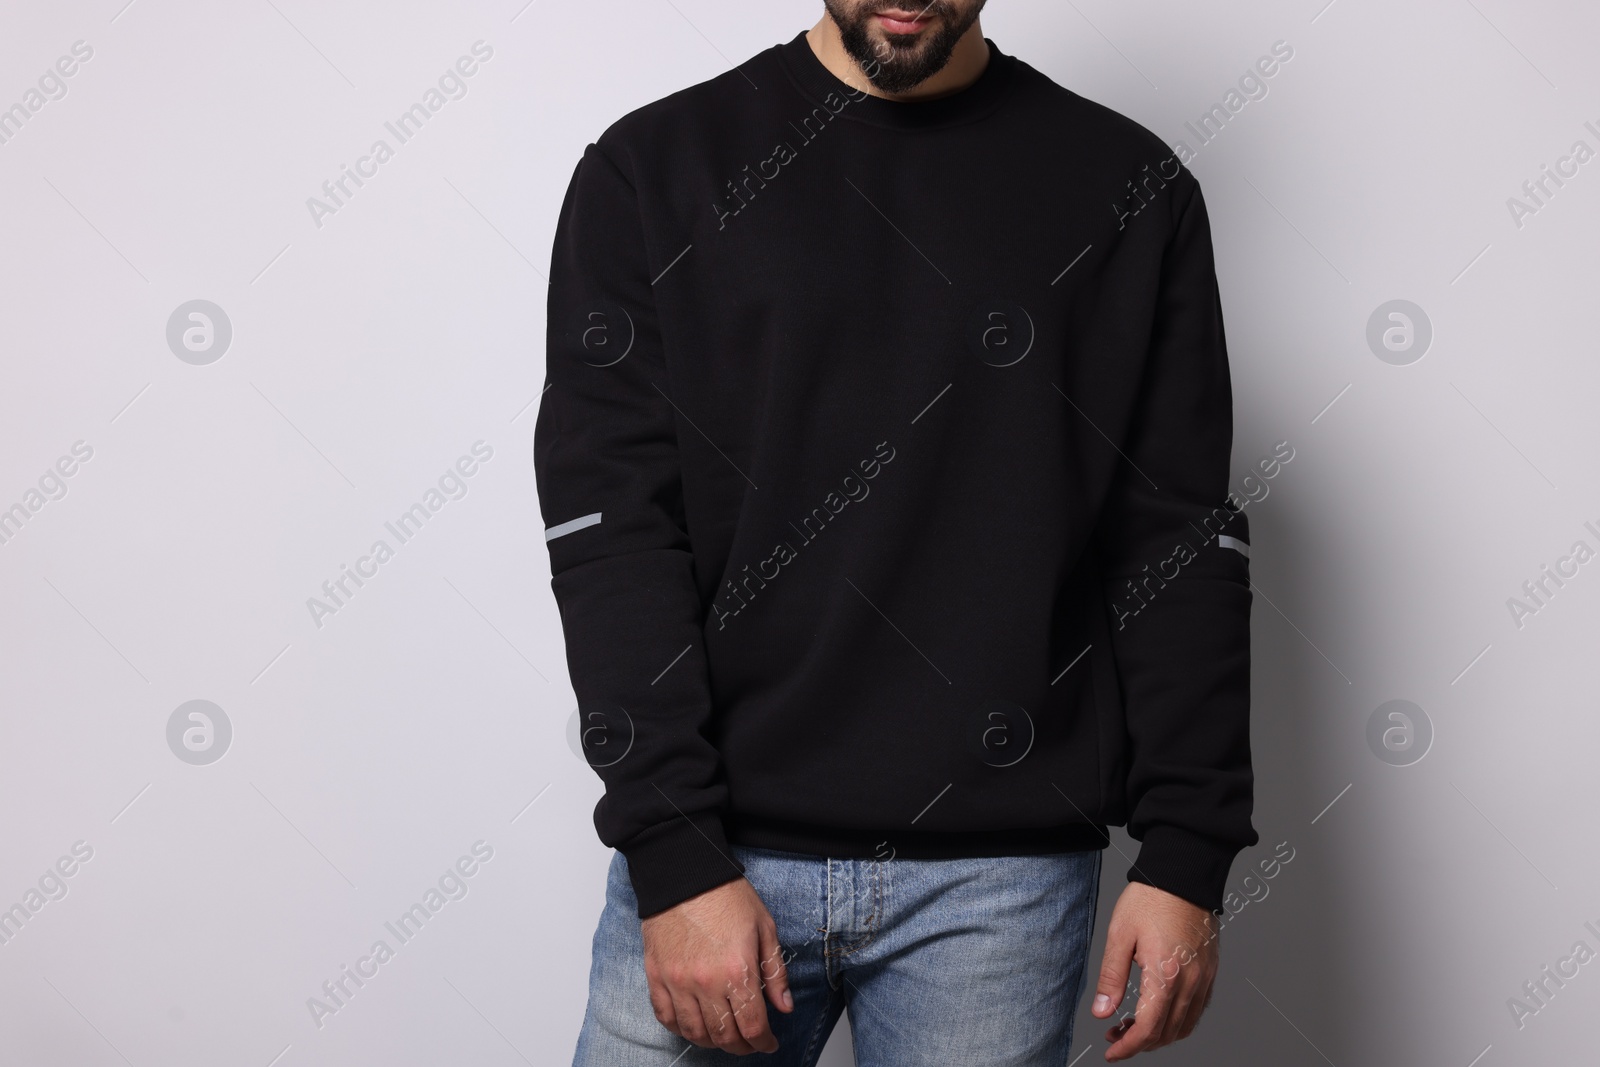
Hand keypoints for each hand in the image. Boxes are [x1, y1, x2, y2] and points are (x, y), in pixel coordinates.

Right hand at [641, 876, 793, 1053]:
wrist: (684, 873)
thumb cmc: (725, 894)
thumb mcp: (764, 927)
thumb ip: (775, 972)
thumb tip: (785, 1006)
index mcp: (737, 969)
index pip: (752, 1026)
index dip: (763, 1042)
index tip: (768, 1043)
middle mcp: (705, 982)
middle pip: (724, 1036)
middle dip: (741, 1047)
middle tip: (750, 1043)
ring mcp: (677, 981)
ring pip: (694, 1033)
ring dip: (713, 1043)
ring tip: (725, 1037)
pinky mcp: (656, 976)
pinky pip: (665, 1017)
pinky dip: (681, 1029)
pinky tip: (694, 1026)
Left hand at [1089, 881, 1218, 1059]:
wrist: (1183, 874)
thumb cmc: (1151, 899)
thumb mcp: (1119, 935)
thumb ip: (1111, 977)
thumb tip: (1102, 1012)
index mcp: (1166, 975)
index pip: (1148, 1028)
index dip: (1128, 1047)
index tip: (1111, 1052)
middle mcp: (1191, 982)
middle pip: (1167, 1033)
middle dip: (1140, 1043)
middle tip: (1115, 1036)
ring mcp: (1204, 977)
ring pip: (1185, 1025)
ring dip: (1160, 1035)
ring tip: (1133, 1026)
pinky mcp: (1210, 970)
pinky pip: (1198, 1009)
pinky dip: (1178, 1021)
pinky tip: (1159, 1012)